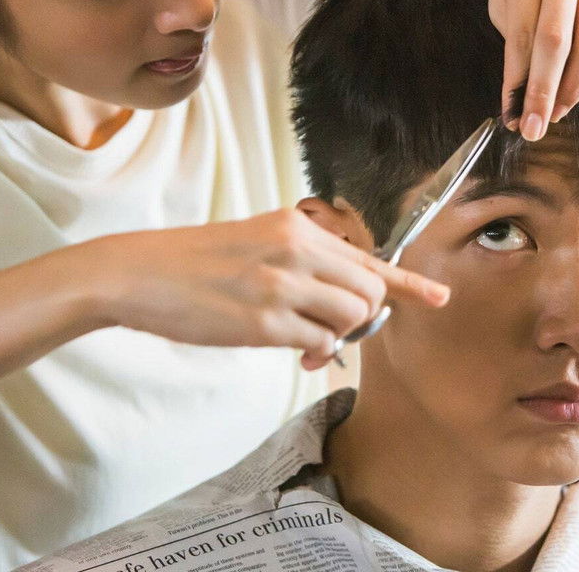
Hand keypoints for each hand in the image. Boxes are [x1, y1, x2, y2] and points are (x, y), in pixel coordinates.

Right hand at [88, 209, 448, 369]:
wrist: (138, 273)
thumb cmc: (198, 262)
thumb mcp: (258, 241)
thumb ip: (305, 261)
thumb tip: (348, 298)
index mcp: (297, 228)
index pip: (369, 258)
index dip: (409, 283)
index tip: (440, 297)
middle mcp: (296, 251)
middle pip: (369, 293)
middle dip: (362, 316)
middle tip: (332, 326)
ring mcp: (280, 287)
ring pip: (349, 319)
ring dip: (335, 335)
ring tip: (303, 338)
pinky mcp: (262, 324)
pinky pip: (316, 343)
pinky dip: (310, 350)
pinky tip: (286, 345)